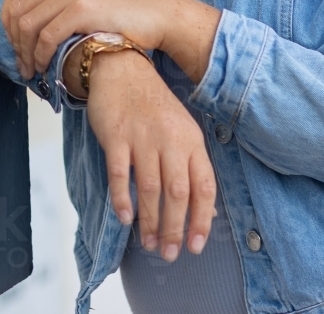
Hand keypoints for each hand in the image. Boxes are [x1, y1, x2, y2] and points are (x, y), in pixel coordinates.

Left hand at [1, 0, 220, 84]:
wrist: (158, 12)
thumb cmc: (125, 8)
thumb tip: (33, 1)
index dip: (6, 20)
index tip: (15, 43)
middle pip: (16, 10)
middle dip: (13, 42)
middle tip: (23, 64)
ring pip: (27, 25)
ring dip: (24, 53)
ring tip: (32, 71)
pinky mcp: (82, 8)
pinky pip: (46, 36)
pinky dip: (40, 56)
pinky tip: (46, 67)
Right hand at [87, 47, 216, 261]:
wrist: (123, 69)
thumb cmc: (153, 105)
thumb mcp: (181, 130)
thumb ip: (191, 166)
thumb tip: (206, 210)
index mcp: (191, 139)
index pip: (204, 185)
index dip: (202, 218)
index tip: (196, 246)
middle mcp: (171, 139)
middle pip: (178, 192)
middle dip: (175, 229)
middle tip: (169, 255)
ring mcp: (143, 137)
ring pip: (151, 187)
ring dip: (150, 221)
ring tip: (149, 245)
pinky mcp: (116, 136)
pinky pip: (120, 173)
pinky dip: (123, 198)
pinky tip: (125, 218)